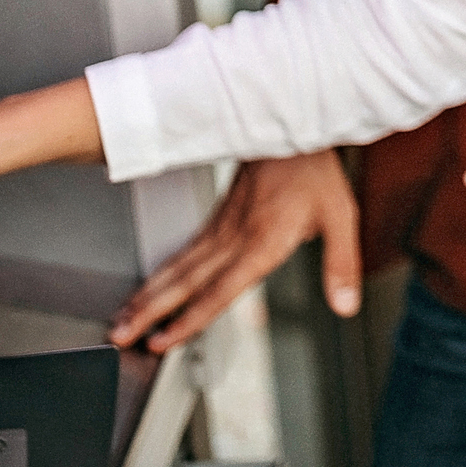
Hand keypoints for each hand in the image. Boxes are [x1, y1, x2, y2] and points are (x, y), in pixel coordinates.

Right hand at [108, 149, 362, 352]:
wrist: (292, 125)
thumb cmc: (315, 170)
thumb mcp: (341, 216)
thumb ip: (341, 265)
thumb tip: (346, 305)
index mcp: (262, 240)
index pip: (219, 290)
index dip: (189, 319)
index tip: (164, 341)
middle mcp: (234, 236)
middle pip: (184, 282)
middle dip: (149, 312)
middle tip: (119, 336)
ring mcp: (222, 227)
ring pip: (177, 267)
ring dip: (147, 295)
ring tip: (122, 320)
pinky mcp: (218, 219)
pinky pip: (184, 252)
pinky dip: (162, 275)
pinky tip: (152, 288)